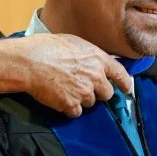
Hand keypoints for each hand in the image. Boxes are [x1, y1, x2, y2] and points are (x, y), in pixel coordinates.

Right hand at [14, 33, 131, 117]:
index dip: (125, 83)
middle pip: (107, 93)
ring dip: (81, 99)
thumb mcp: (73, 43)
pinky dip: (69, 108)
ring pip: (90, 103)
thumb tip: (92, 62)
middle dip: (98, 92)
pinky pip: (76, 112)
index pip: (120, 73)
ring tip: (65, 89)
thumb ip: (88, 55)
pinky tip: (59, 98)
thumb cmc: (46, 48)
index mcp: (98, 58)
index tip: (127, 89)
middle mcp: (95, 76)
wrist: (29, 62)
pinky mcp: (72, 105)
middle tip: (84, 87)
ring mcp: (84, 92)